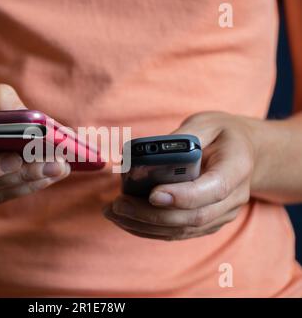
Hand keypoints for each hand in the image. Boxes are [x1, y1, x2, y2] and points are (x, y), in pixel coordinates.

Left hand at [105, 112, 255, 239]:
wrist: (243, 154)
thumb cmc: (222, 135)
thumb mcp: (206, 123)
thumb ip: (183, 136)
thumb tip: (147, 153)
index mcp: (236, 168)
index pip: (213, 189)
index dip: (183, 195)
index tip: (151, 194)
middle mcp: (233, 198)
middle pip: (192, 217)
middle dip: (150, 215)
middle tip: (118, 205)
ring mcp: (221, 215)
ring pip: (181, 231)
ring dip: (143, 226)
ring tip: (113, 213)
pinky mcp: (206, 224)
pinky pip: (177, 233)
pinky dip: (148, 230)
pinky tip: (125, 220)